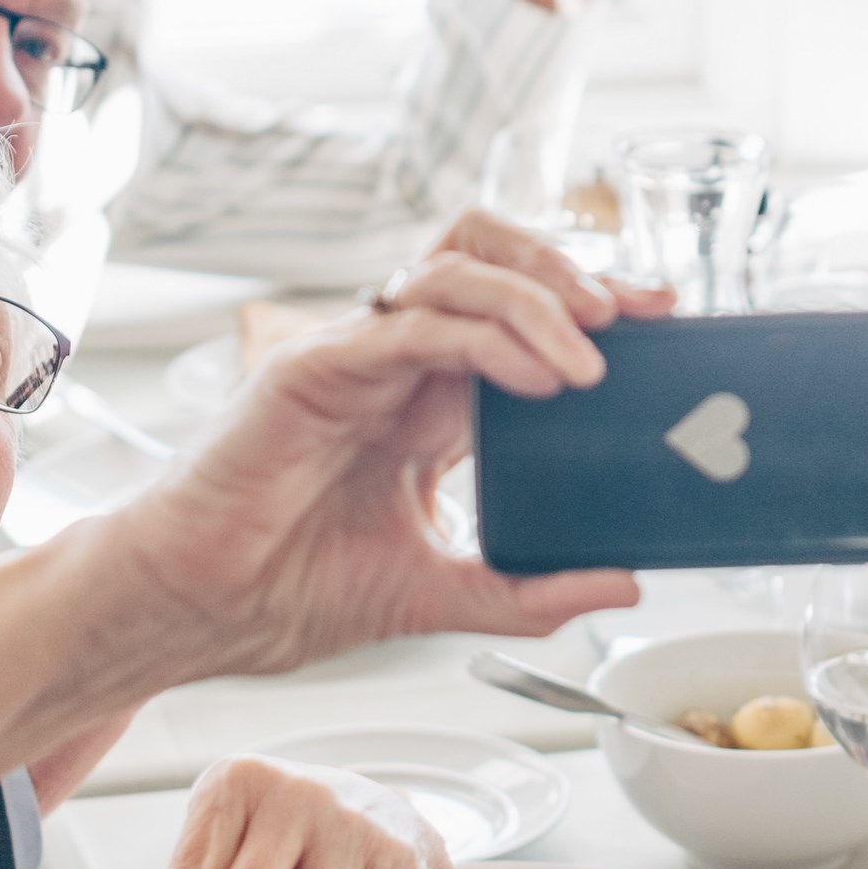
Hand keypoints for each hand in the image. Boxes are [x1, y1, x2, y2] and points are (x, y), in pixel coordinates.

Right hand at [104, 209, 671, 679]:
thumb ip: (531, 589)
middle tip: (636, 314)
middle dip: (567, 267)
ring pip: (454, 268)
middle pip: (487, 254)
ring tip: (592, 355)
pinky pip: (410, 324)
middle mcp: (397, 361)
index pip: (516, 310)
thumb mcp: (443, 593)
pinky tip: (534, 378)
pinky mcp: (313, 366)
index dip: (587, 301)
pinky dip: (483, 337)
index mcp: (429, 400)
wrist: (204, 613)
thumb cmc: (293, 590)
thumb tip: (626, 581)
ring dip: (535, 299)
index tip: (663, 319)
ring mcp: (355, 355)